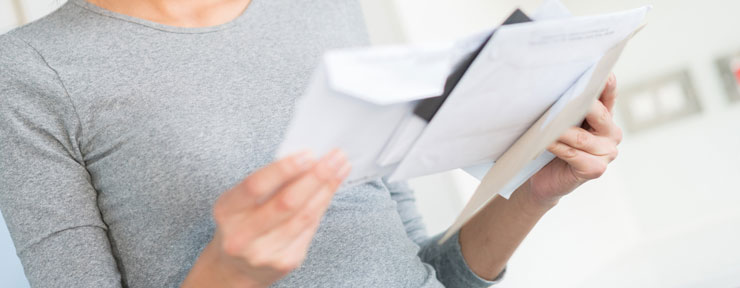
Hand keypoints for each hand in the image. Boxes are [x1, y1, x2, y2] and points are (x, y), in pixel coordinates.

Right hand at [183, 150, 349, 287]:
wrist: (237, 267)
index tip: (309, 154)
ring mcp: (264, 253)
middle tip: (336, 156)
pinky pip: (310, 228)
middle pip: (287, 202)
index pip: (256, 186)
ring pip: (304, 216)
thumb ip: (268, 183)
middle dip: (316, 176)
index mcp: (227, 212)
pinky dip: (322, 204)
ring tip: (341, 167)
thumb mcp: (241, 202)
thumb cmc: (243, 223)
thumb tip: (307, 159)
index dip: (284, 169)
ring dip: (326, 188)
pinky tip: (331, 189)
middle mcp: (242, 236)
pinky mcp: (285, 262)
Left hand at [525, 74, 621, 206]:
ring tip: (543, 123)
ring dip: (559, 130)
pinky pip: (574, 154)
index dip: (607, 85)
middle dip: (577, 105)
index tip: (604, 72)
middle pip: (597, 114)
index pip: (608, 96)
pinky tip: (545, 142)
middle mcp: (611, 134)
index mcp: (605, 118)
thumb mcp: (561, 123)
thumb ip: (567, 107)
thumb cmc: (552, 147)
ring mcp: (607, 153)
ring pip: (581, 137)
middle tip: (559, 98)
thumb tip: (557, 86)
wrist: (544, 179)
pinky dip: (557, 147)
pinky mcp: (596, 169)